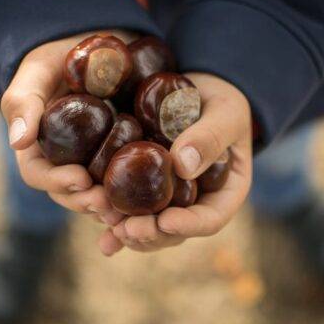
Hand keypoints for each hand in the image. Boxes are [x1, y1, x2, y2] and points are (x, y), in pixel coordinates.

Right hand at [1, 31, 135, 225]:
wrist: (100, 43)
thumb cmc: (61, 55)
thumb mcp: (38, 69)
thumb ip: (24, 100)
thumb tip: (18, 141)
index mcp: (37, 146)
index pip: (38, 174)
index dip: (56, 182)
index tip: (80, 180)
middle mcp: (63, 160)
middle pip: (68, 193)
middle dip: (86, 202)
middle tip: (108, 203)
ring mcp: (92, 162)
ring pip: (96, 194)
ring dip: (109, 206)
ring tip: (128, 209)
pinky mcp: (119, 157)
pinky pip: (124, 182)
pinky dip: (132, 194)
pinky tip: (148, 199)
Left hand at [98, 73, 252, 254]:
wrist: (196, 90)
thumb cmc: (222, 103)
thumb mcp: (225, 114)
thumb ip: (209, 137)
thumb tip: (182, 166)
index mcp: (221, 193)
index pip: (209, 218)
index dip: (188, 225)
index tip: (167, 221)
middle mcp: (192, 203)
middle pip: (173, 230)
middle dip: (149, 233)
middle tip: (128, 229)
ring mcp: (164, 197)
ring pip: (146, 224)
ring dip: (125, 229)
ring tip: (109, 226)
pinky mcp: (138, 185)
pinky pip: (124, 205)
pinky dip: (109, 216)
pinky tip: (97, 228)